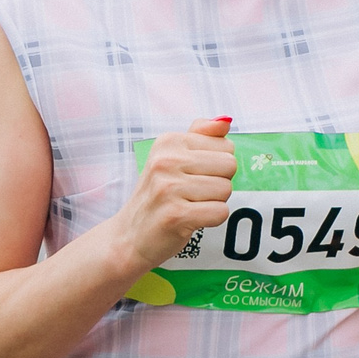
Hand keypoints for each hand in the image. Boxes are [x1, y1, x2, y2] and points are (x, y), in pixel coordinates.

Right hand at [109, 116, 234, 269]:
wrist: (128, 236)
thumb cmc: (158, 196)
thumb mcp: (172, 157)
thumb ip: (200, 136)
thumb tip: (226, 121)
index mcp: (169, 141)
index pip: (225, 146)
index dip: (216, 165)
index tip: (193, 176)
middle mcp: (166, 161)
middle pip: (229, 166)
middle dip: (219, 182)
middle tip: (193, 193)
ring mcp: (169, 188)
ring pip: (226, 190)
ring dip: (214, 202)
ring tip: (190, 205)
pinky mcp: (175, 215)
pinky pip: (220, 212)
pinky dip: (212, 220)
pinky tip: (191, 220)